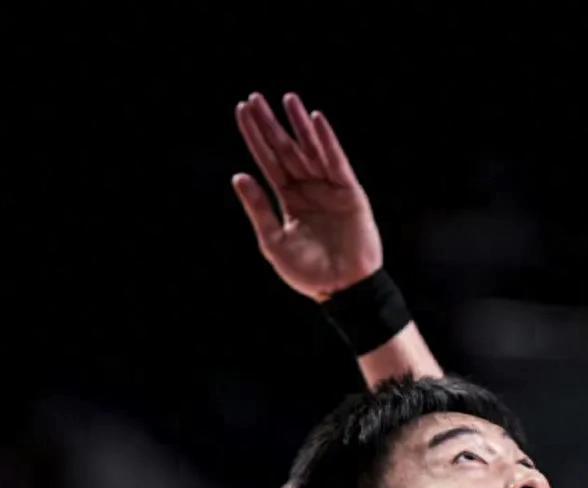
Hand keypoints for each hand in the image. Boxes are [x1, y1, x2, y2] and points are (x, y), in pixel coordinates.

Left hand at [232, 93, 382, 300]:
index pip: (267, 160)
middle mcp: (308, 188)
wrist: (342, 290)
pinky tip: (316, 120)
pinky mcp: (349, 193)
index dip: (255, 136)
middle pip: (285, 149)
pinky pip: (336, 162)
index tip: (242, 111)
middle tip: (254, 98)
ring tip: (287, 98)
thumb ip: (258, 208)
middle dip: (270, 124)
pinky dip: (327, 141)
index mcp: (289, 199)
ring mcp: (329, 188)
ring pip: (311, 149)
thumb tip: (238, 175)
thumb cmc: (308, 272)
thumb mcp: (273, 240)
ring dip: (299, 124)